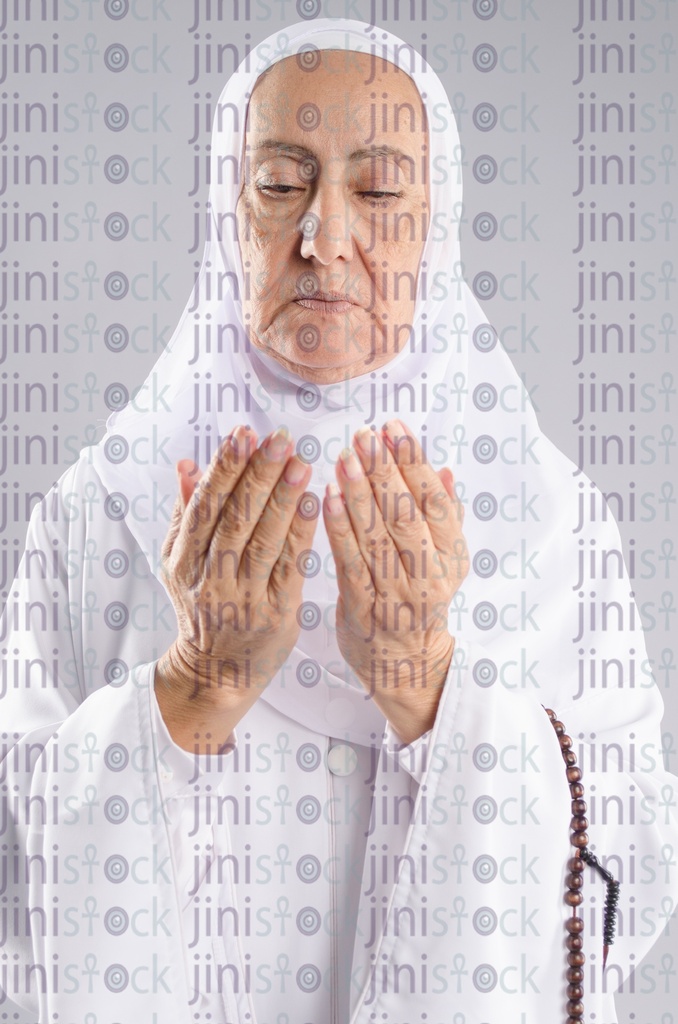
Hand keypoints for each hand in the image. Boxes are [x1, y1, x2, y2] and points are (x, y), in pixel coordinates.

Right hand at [155, 424, 316, 751]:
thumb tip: (185, 464)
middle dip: (258, 474)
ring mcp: (243, 599)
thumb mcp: (180, 564)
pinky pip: (290, 568)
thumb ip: (185, 514)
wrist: (215, 674)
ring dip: (283, 499)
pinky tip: (315, 503)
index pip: (205, 506)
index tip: (244, 433)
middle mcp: (210, 579)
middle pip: (235, 519)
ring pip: (263, 541)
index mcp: (184, 561)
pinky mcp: (276, 615)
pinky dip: (301, 534)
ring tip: (302, 462)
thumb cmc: (201, 608)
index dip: (225, 468)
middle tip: (281, 438)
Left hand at [323, 419, 467, 743]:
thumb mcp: (446, 560)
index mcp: (451, 554)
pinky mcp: (365, 607)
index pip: (435, 499)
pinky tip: (326, 498)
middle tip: (364, 435)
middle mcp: (428, 572)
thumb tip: (446, 470)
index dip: (414, 461)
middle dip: (384, 470)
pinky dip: (339, 529)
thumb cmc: (421, 602)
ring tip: (343, 457)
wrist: (407, 665)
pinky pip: (351, 562)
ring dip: (359, 493)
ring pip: (377, 535)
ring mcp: (397, 592)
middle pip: (406, 513)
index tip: (394, 428)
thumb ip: (445, 516)